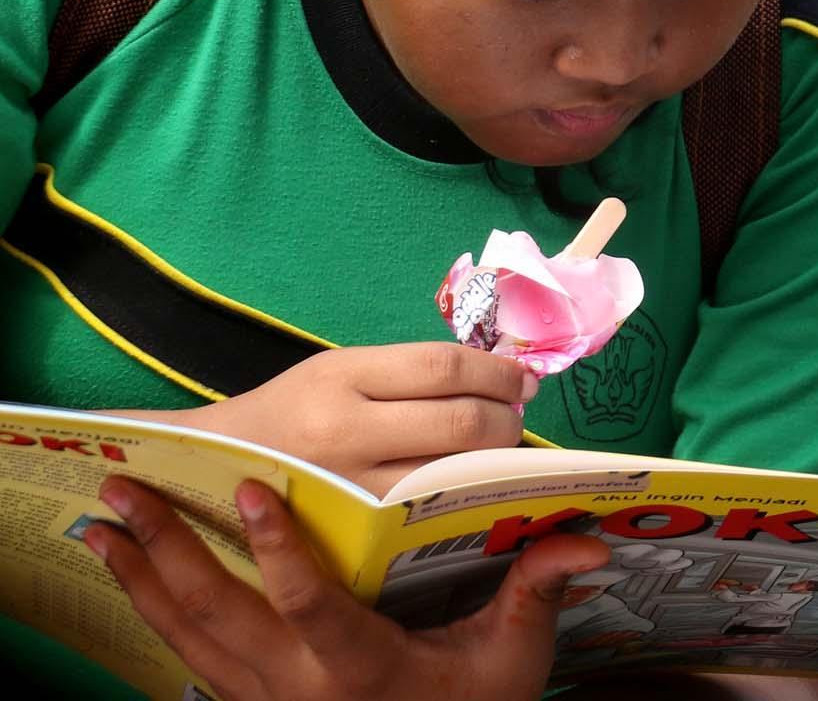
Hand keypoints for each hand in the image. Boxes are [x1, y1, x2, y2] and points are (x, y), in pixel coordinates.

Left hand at [87, 474, 608, 700]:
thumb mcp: (511, 659)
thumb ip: (536, 593)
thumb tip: (586, 541)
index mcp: (360, 670)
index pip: (308, 607)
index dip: (276, 551)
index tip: (249, 492)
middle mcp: (296, 687)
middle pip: (214, 616)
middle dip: (166, 550)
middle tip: (126, 493)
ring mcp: (261, 697)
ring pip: (183, 634)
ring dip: (140, 575)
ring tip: (104, 520)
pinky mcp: (244, 698)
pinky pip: (182, 653)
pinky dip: (147, 606)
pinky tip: (125, 567)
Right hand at [187, 343, 536, 496]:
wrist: (212, 467)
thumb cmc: (291, 411)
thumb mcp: (340, 370)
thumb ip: (411, 373)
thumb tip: (497, 375)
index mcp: (340, 376)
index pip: (444, 368)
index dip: (497, 373)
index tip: (522, 379)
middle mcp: (343, 431)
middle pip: (460, 424)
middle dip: (506, 419)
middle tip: (515, 415)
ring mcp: (347, 488)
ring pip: (451, 474)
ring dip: (494, 461)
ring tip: (499, 449)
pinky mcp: (349, 532)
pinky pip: (426, 515)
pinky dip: (462, 497)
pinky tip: (472, 485)